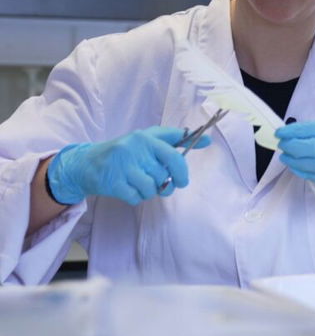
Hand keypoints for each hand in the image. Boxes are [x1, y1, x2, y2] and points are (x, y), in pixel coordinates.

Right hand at [48, 127, 210, 205]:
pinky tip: (128, 189)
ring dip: (149, 192)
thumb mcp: (148, 139)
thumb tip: (208, 140)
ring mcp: (122, 167)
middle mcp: (134, 150)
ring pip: (151, 188)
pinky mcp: (113, 183)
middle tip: (161, 185)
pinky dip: (136, 198)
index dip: (182, 170)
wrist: (86, 163)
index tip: (182, 179)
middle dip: (165, 184)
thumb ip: (176, 139)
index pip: (173, 155)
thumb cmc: (125, 152)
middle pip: (163, 176)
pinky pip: (136, 197)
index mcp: (145, 138)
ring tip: (140, 184)